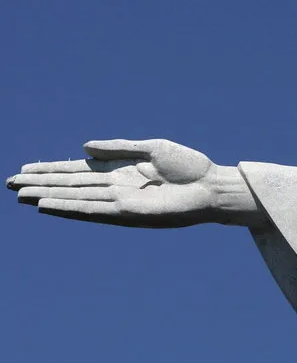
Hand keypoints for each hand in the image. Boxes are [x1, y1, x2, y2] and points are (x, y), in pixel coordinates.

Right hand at [6, 139, 220, 227]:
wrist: (212, 186)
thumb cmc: (189, 167)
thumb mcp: (152, 148)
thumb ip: (118, 148)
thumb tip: (84, 148)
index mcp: (121, 171)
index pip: (79, 171)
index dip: (52, 170)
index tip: (26, 170)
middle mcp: (116, 188)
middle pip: (71, 186)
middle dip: (42, 184)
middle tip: (10, 184)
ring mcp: (120, 202)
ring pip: (76, 198)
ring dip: (48, 196)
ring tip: (21, 195)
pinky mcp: (128, 214)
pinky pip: (93, 211)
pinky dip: (69, 208)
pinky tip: (47, 206)